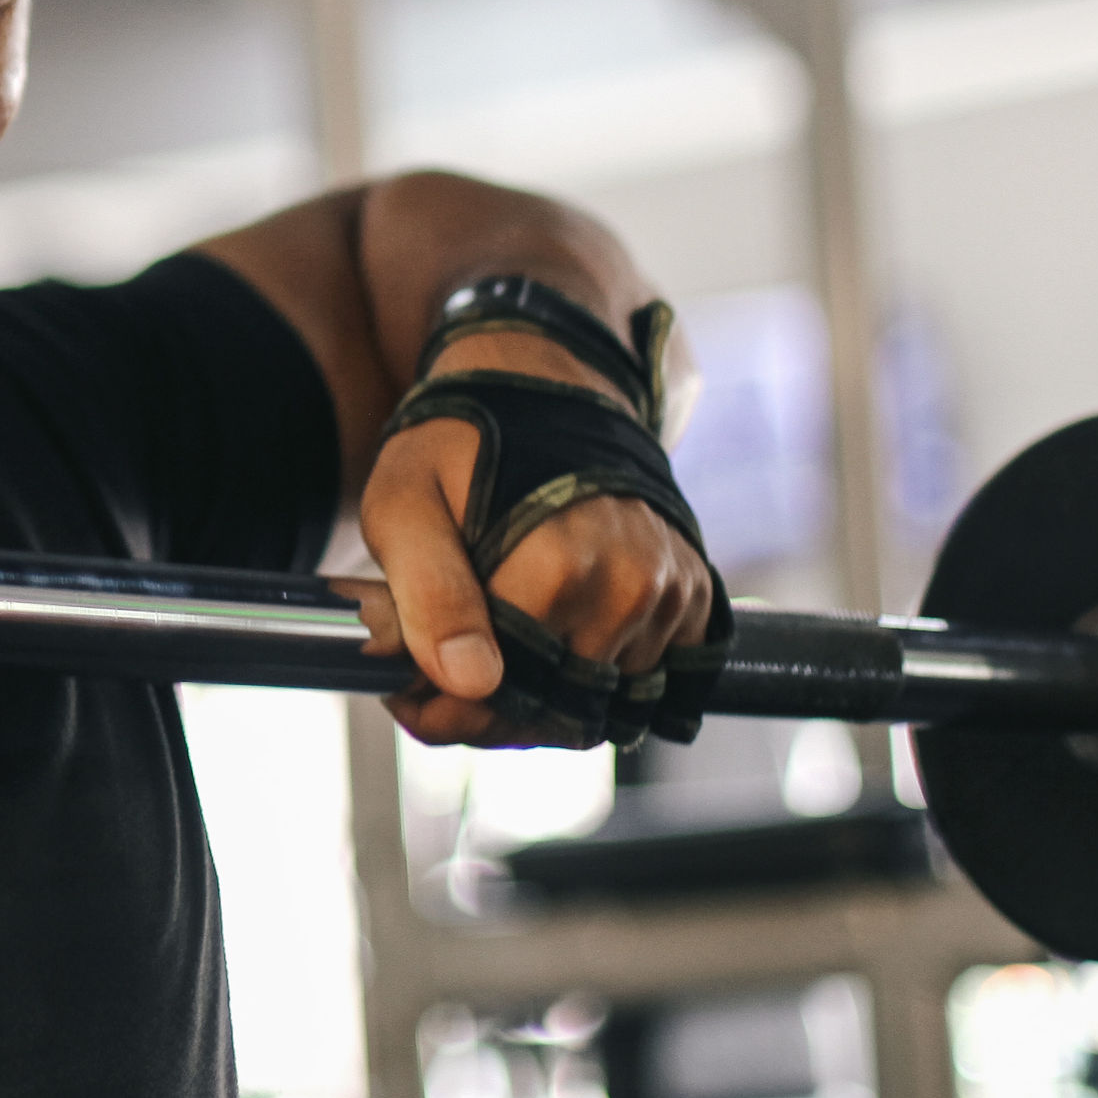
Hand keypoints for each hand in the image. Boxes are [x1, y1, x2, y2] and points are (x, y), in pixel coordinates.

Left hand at [345, 345, 713, 746]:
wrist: (544, 382)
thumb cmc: (458, 442)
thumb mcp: (405, 505)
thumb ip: (429, 595)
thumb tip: (469, 683)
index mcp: (558, 564)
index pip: (498, 697)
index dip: (442, 714)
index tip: (404, 696)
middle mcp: (628, 584)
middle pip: (551, 713)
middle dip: (486, 714)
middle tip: (438, 680)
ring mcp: (669, 593)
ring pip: (598, 709)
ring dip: (539, 705)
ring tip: (489, 656)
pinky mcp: (693, 598)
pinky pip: (643, 685)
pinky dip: (593, 685)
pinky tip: (547, 647)